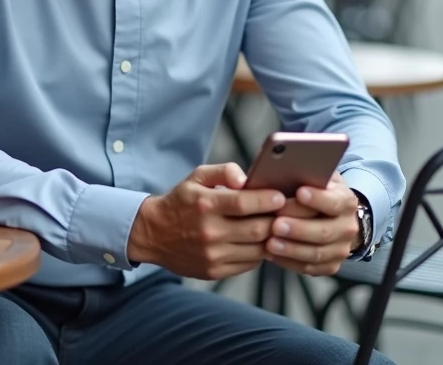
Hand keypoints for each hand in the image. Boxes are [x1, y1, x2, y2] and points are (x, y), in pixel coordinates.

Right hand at [127, 163, 286, 280]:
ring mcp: (212, 255)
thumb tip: (245, 178)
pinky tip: (261, 242)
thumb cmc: (182, 201)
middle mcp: (209, 232)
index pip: (244, 203)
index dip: (268, 200)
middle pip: (257, 229)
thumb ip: (223, 171)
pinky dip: (260, 253)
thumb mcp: (197, 177)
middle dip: (277, 220)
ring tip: (279, 228)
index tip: (281, 196)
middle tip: (289, 213)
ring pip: (257, 249)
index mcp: (205, 204)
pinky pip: (248, 264)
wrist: (153, 234)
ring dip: (272, 239)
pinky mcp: (214, 271)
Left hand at [264, 174, 359, 276]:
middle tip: (276, 224)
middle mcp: (348, 226)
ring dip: (292, 249)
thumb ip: (304, 173)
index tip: (300, 192)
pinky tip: (272, 254)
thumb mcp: (315, 176)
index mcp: (346, 201)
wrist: (332, 215)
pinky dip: (289, 262)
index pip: (335, 201)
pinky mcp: (331, 265)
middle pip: (324, 231)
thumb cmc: (315, 191)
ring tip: (269, 243)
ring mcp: (341, 248)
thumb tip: (281, 165)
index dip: (318, 198)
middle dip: (299, 228)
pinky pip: (310, 268)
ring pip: (317, 252)